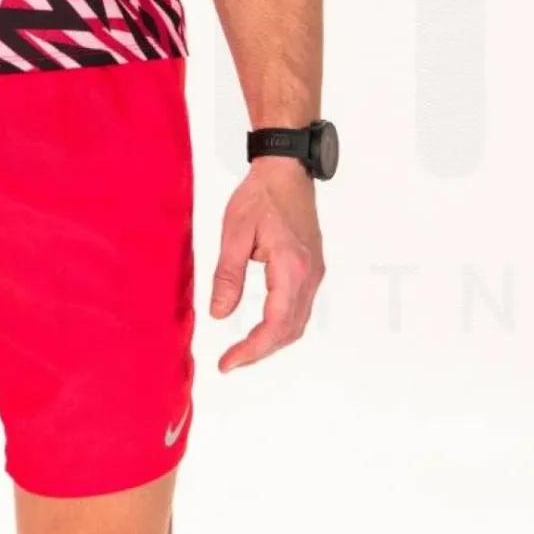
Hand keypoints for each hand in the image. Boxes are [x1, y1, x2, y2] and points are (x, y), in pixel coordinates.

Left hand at [208, 158, 324, 371]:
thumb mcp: (235, 233)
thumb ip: (227, 276)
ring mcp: (314, 273)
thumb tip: (219, 314)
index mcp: (291, 267)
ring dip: (271, 342)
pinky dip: (280, 326)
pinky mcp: (311, 269)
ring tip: (242, 351)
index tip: (227, 363)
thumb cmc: (262, 195)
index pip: (274, 324)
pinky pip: (299, 309)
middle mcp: (309, 275)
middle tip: (230, 362)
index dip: (251, 350)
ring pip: (297, 323)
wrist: (287, 170)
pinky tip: (260, 328)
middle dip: (259, 352)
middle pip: (289, 331)